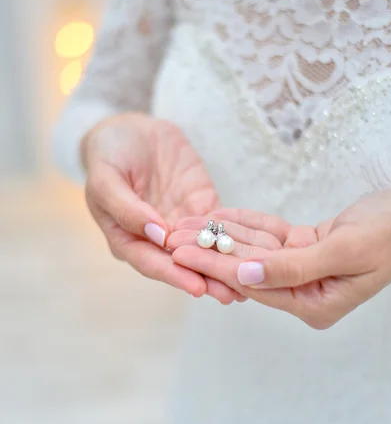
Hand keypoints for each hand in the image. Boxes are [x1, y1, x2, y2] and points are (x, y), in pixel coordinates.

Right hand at [83, 112, 241, 302]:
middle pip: (181, 263)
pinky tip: (251, 252)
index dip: (174, 276)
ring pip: (203, 249)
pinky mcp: (199, 206)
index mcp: (126, 237)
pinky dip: (232, 237)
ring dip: (223, 265)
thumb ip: (126, 208)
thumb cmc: (109, 155)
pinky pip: (217, 224)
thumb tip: (156, 235)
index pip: (151, 263)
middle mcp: (154, 238)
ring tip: (247, 282)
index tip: (197, 286)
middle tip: (231, 293)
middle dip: (206, 278)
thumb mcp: (105, 178)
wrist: (130, 130)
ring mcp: (178, 222)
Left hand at [169, 191, 390, 327]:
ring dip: (222, 233)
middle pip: (246, 268)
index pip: (253, 284)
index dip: (215, 266)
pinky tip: (218, 214)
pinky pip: (270, 234)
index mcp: (314, 304)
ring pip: (254, 249)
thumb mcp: (343, 252)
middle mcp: (305, 290)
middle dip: (209, 250)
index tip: (181, 253)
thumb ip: (293, 268)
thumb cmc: (389, 234)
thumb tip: (244, 277)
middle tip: (172, 238)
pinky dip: (246, 222)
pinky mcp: (307, 245)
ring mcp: (305, 267)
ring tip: (185, 223)